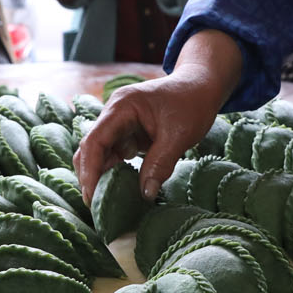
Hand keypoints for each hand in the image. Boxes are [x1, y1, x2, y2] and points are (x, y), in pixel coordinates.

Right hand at [76, 29, 242, 202]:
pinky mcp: (127, 132)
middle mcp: (114, 114)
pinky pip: (114, 154)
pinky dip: (115, 171)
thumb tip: (144, 195)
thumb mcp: (178, 136)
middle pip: (90, 148)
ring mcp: (119, 123)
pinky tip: (119, 189)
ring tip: (105, 203)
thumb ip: (160, 165)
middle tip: (96, 207)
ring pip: (100, 153)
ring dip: (102, 176)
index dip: (90, 170)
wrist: (202, 86)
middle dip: (91, 176)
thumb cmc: (192, 103)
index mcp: (121, 107)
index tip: (92, 196)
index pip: (94, 141)